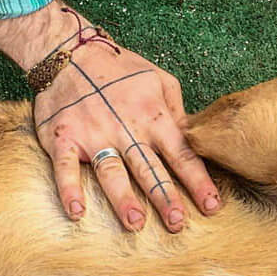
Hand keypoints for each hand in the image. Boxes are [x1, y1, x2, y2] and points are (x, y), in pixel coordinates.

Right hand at [0, 0, 220, 230]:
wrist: (70, 52)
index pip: (181, 153)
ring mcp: (93, 134)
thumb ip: (177, 112)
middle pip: (149, 168)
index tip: (212, 206)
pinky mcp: (64, 138)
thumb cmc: (119, 70)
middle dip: (165, 196)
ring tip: (135, 222)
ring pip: (111, 170)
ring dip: (123, 197)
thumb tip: (195, 140)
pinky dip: (69, 189)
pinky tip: (76, 211)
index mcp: (152, 115)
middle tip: (177, 223)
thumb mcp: (158, 80)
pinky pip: (65, 167)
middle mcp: (125, 127)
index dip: (197, 181)